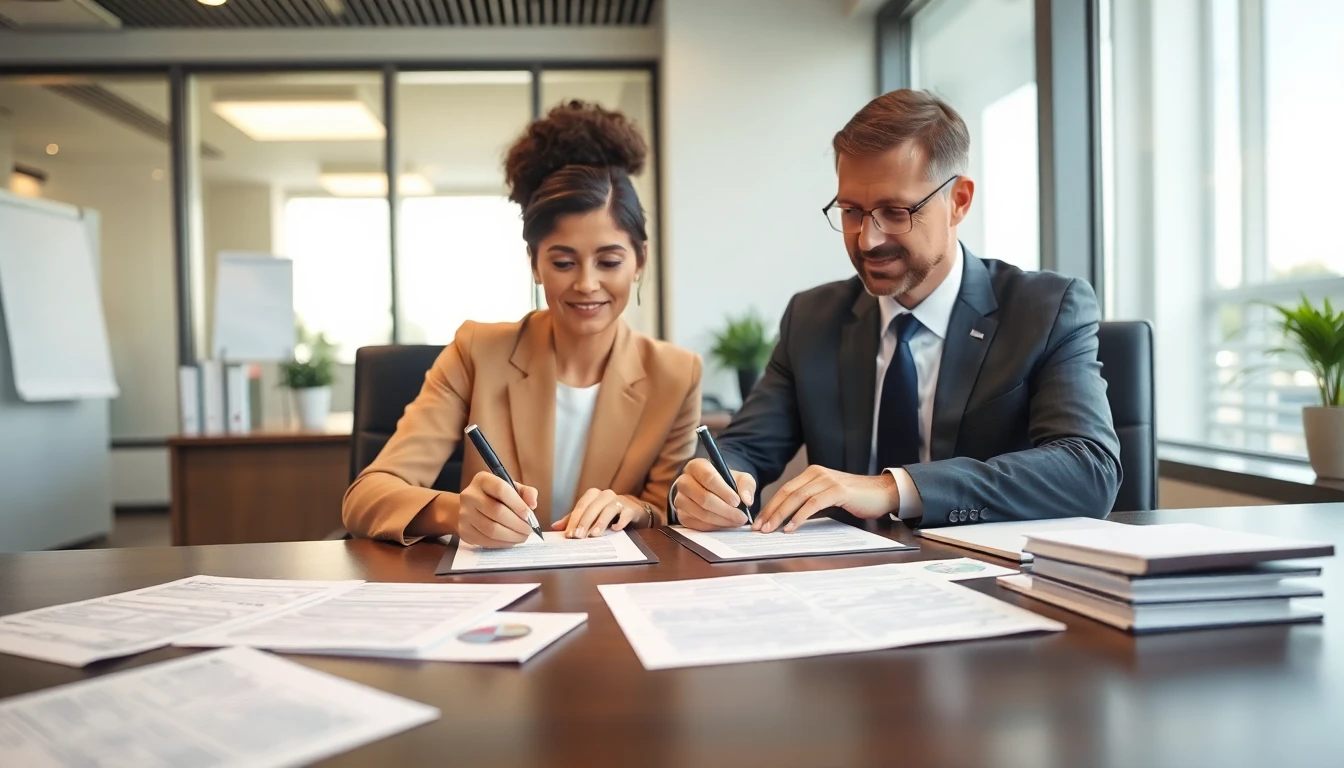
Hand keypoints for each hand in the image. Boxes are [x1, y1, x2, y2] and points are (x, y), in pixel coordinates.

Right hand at [457, 471, 537, 547]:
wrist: (471, 508)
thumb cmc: (496, 497)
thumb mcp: (512, 488)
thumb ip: (526, 492)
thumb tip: (532, 504)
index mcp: (482, 480)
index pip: (501, 489)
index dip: (517, 503)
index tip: (529, 514)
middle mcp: (470, 495)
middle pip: (497, 512)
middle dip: (517, 523)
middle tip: (529, 529)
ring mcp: (464, 514)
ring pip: (491, 529)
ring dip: (512, 536)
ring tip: (523, 536)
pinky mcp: (464, 531)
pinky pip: (486, 540)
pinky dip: (502, 543)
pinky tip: (511, 541)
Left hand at [552, 489, 640, 537]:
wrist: (632, 510)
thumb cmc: (608, 513)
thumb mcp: (590, 515)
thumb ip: (574, 520)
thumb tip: (555, 526)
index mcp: (593, 495)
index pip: (580, 506)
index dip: (574, 521)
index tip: (569, 534)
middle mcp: (605, 495)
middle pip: (592, 507)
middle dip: (584, 522)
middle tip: (578, 537)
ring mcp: (619, 501)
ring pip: (608, 509)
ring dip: (600, 522)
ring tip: (594, 534)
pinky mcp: (631, 508)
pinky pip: (625, 514)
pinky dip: (620, 521)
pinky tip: (615, 529)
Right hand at [672, 458, 756, 530]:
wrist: (713, 491)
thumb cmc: (727, 483)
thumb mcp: (740, 478)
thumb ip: (747, 486)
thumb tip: (747, 500)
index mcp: (696, 466)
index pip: (708, 477)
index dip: (724, 491)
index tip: (737, 501)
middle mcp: (684, 481)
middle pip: (704, 498)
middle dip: (726, 510)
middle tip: (741, 516)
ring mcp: (680, 499)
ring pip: (701, 513)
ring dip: (722, 520)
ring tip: (737, 521)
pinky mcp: (681, 515)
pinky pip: (698, 524)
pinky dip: (715, 526)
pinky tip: (726, 523)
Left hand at [752, 465, 898, 532]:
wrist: (883, 492)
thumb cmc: (856, 497)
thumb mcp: (828, 495)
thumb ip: (811, 500)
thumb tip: (788, 517)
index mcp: (813, 473)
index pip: (785, 490)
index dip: (770, 506)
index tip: (759, 522)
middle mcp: (817, 473)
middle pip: (786, 493)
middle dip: (770, 512)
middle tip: (759, 528)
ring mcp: (827, 481)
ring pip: (797, 498)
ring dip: (780, 515)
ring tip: (770, 530)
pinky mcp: (838, 491)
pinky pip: (813, 504)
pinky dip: (799, 517)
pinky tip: (791, 528)